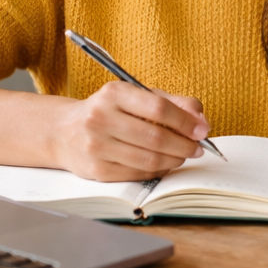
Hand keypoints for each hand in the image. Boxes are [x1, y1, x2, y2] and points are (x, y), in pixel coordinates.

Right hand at [50, 81, 209, 181]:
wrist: (64, 132)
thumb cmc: (110, 111)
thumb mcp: (137, 97)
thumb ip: (172, 103)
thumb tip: (201, 120)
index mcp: (114, 93)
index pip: (158, 108)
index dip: (185, 121)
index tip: (203, 130)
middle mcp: (101, 118)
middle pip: (155, 137)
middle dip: (184, 145)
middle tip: (198, 148)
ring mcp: (97, 145)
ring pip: (148, 160)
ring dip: (174, 160)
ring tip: (183, 156)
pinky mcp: (97, 169)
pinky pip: (137, 174)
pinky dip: (158, 171)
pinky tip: (164, 164)